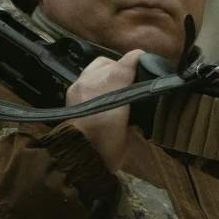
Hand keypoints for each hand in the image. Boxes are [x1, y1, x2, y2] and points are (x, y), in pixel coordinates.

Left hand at [65, 52, 138, 168]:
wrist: (78, 157)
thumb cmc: (109, 146)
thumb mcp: (131, 130)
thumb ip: (136, 110)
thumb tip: (138, 101)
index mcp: (113, 85)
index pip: (129, 60)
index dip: (140, 60)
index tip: (149, 65)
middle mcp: (95, 79)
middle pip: (112, 62)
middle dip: (123, 68)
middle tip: (132, 82)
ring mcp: (80, 84)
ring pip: (97, 66)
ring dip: (107, 72)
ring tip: (115, 87)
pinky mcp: (70, 92)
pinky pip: (86, 77)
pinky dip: (95, 81)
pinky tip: (101, 94)